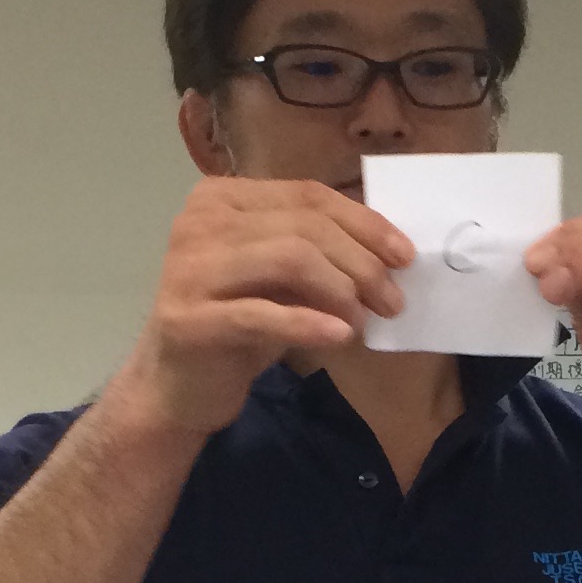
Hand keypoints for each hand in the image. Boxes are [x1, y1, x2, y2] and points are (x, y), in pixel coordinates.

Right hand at [117, 179, 411, 436]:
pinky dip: (309, 323)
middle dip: (361, 262)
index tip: (404, 256)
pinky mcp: (189, 320)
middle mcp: (199, 222)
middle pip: (303, 227)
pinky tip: (341, 336)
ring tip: (364, 321)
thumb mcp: (279, 278)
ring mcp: (189, 269)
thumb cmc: (236, 325)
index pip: (307, 196)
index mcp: (220, 197)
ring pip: (288, 259)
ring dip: (341, 290)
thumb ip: (316, 251)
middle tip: (392, 301)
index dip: (364, 223)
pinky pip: (262, 315)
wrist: (177, 387)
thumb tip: (388, 249)